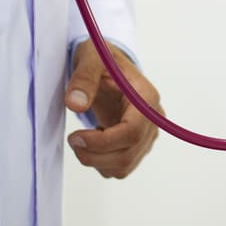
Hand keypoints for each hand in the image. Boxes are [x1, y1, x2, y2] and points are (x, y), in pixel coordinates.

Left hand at [66, 40, 162, 178]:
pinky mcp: (138, 145)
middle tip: (73, 139)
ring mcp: (147, 135)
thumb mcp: (91, 58)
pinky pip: (121, 168)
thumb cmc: (104, 59)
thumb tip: (76, 104)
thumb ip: (84, 79)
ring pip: (124, 166)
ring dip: (97, 161)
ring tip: (82, 138)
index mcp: (146, 98)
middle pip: (128, 154)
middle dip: (94, 155)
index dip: (103, 142)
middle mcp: (153, 119)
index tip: (76, 137)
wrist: (110, 67)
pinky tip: (94, 141)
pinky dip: (102, 163)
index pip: (132, 132)